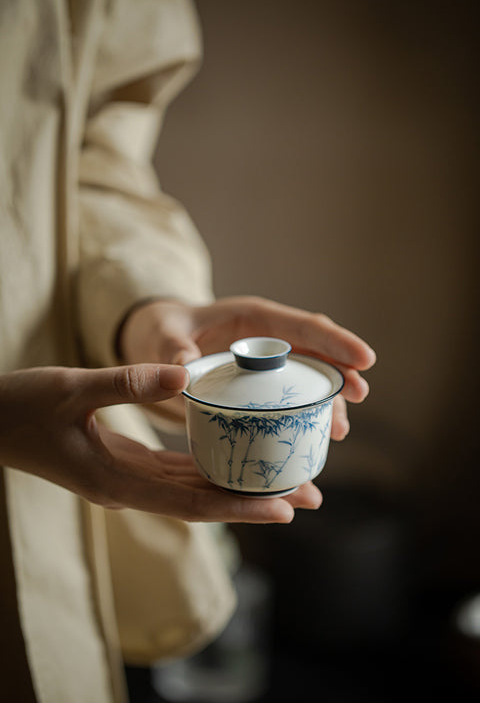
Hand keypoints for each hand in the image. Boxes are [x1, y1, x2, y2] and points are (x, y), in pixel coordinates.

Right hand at [0, 365, 319, 521]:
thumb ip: (126, 382)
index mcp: (118, 481)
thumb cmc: (22, 407)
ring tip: (288, 483)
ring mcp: (126, 480)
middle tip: (312, 496)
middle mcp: (128, 489)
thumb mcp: (72, 388)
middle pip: (203, 502)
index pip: (192, 503)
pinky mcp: (124, 466)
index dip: (241, 507)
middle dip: (256, 501)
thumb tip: (184, 373)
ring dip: (238, 489)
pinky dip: (210, 472)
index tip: (288, 506)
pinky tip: (234, 459)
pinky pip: (177, 475)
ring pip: (194, 491)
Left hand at [119, 296, 376, 439]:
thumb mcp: (162, 335)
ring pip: (308, 377)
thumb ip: (173, 350)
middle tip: (361, 396)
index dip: (335, 341)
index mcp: (252, 318)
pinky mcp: (260, 383)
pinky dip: (304, 414)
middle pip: (316, 352)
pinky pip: (290, 395)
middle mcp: (267, 338)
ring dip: (327, 401)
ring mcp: (266, 361)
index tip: (365, 359)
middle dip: (341, 371)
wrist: (154, 341)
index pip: (302, 326)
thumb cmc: (162, 330)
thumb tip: (183, 374)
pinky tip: (315, 436)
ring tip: (339, 431)